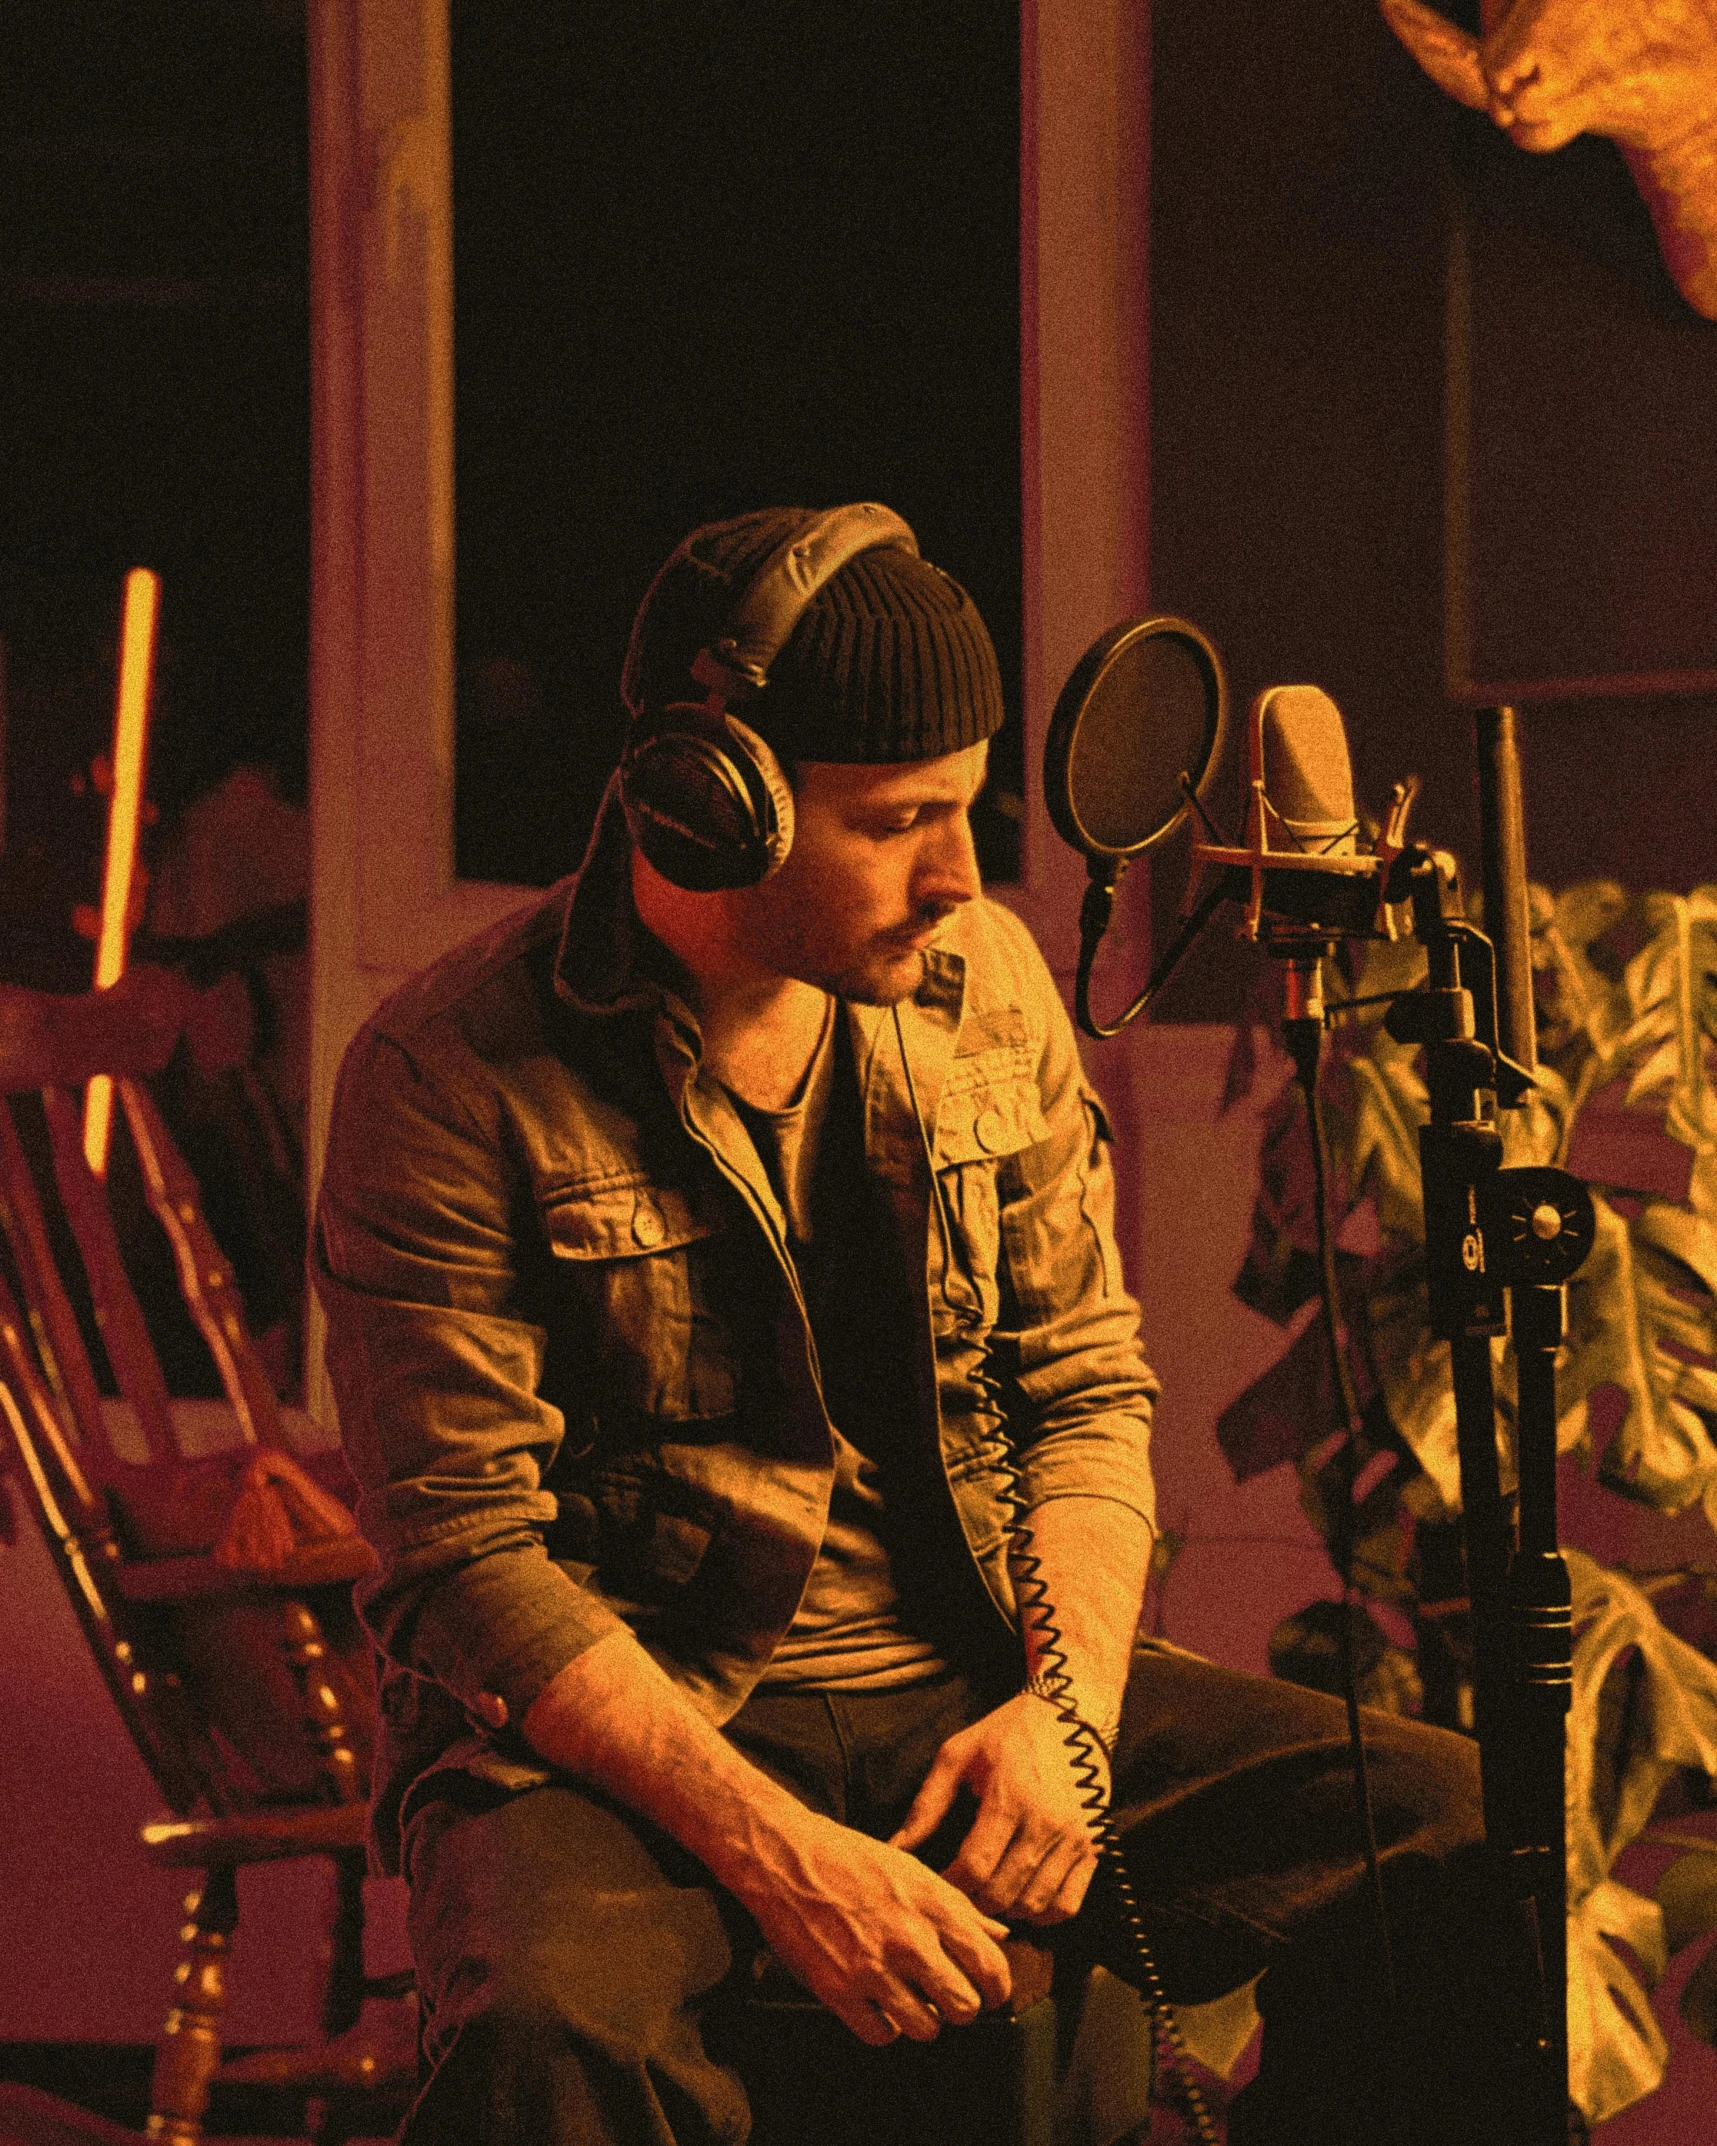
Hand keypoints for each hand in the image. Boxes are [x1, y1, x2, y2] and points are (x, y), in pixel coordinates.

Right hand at [724, 1809, 1012, 2046]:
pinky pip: (881, 2035)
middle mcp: (909, 1938)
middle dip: (960, 2007)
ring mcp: (873, 1967)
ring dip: (921, 2020)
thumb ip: (960, 1909)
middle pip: (964, 2007)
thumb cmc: (852, 1859)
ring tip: (909, 1999)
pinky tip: (877, 2004)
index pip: (991, 1968)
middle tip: (946, 1998)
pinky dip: (883, 2027)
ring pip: (926, 2029)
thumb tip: (1000, 1935)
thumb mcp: (914, 1872)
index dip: (996, 1989)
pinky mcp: (838, 1989)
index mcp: (934, 1905)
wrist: (788, 1857)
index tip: (987, 1992)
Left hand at [890, 1691, 1105, 1925]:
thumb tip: (895, 1848)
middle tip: (960, 1892)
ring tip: (988, 1895)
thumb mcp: (958, 1755)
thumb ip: (926, 1805)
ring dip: (1006, 1911)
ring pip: (1034, 1904)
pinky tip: (1023, 1898)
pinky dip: (1043, 1914)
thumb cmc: (1006, 1733)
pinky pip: (1068, 1904)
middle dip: (974, 1901)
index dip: (950, 1885)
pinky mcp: (1095, 1846)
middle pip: (1003, 1893)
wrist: (1071, 1714)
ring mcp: (1075, 1837)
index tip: (938, 1882)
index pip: (975, 1868)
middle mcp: (1046, 1822)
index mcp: (1008, 1797)